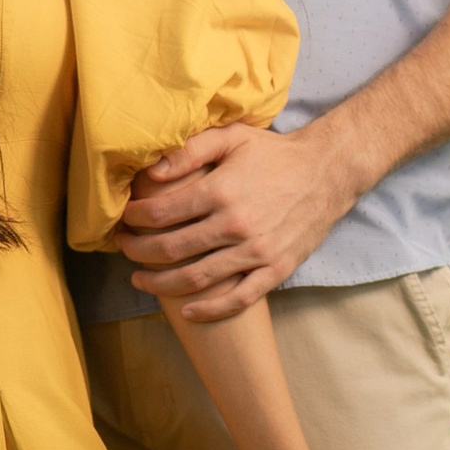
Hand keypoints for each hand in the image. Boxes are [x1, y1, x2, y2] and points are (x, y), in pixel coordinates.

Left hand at [118, 119, 354, 322]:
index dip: (133, 220)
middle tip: (122, 250)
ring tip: (141, 280)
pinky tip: (188, 311)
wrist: (327, 172)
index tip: (122, 220)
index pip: (160, 213)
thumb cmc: (274, 154)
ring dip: (161, 284)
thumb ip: (190, 150)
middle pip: (171, 249)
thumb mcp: (232, 138)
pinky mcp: (276, 269)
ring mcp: (256, 251)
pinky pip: (238, 298)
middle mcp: (235, 224)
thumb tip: (150, 172)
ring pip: (197, 278)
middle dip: (137, 252)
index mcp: (221, 191)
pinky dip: (210, 310)